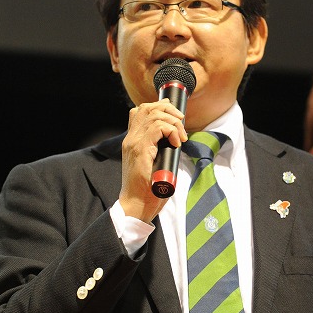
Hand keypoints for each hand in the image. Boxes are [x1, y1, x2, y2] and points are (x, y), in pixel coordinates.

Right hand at [119, 99, 187, 222]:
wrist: (135, 205)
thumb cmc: (146, 189)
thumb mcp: (152, 164)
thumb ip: (156, 151)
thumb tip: (173, 142)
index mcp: (132, 141)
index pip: (140, 111)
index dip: (160, 107)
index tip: (175, 117)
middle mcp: (131, 139)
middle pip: (147, 108)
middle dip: (169, 109)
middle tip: (181, 122)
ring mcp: (134, 143)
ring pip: (153, 115)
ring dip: (172, 121)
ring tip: (180, 135)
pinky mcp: (140, 150)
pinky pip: (157, 128)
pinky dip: (170, 131)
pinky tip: (176, 142)